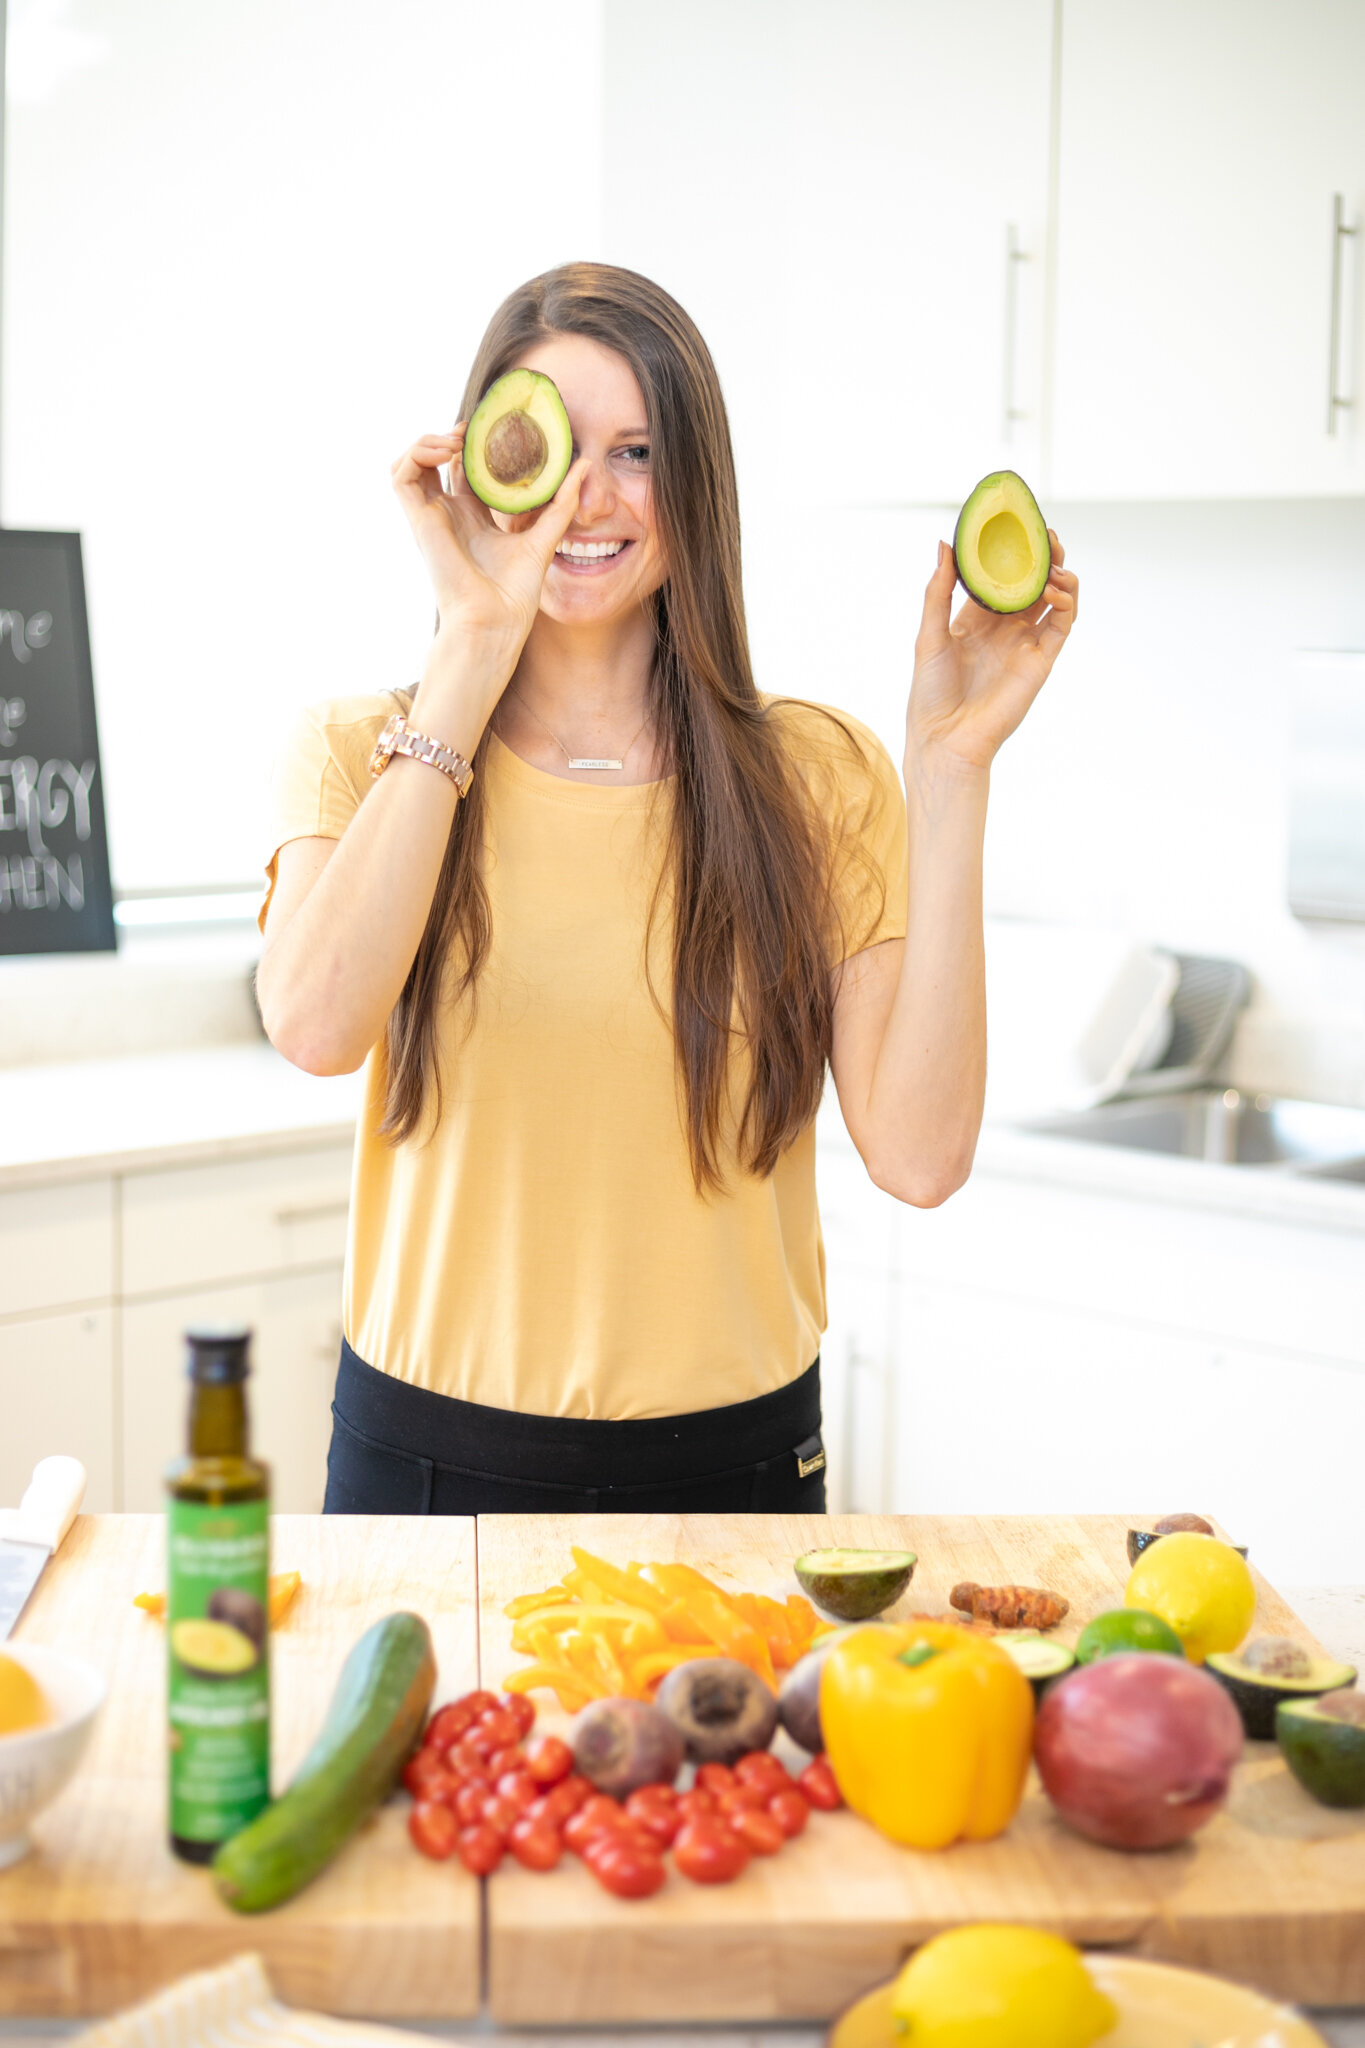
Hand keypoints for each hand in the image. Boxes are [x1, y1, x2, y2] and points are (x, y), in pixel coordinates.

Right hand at [391, 425, 588, 648]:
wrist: (494, 620)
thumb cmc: (515, 592)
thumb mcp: (545, 535)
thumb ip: (562, 501)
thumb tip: (586, 465)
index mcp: (474, 518)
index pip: (467, 469)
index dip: (475, 444)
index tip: (498, 429)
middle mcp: (449, 514)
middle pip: (439, 460)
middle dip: (453, 436)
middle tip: (475, 427)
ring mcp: (432, 515)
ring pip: (414, 462)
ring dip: (430, 440)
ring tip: (458, 438)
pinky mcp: (418, 519)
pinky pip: (401, 474)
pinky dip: (417, 453)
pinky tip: (448, 451)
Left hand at [907, 531, 1078, 776]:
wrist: (946, 738)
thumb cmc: (930, 692)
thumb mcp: (929, 634)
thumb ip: (938, 590)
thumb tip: (945, 543)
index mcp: (975, 619)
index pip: (1000, 576)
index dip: (1010, 552)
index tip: (1015, 526)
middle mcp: (1003, 628)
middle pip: (1032, 583)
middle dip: (1042, 557)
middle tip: (1046, 534)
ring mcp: (1025, 643)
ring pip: (1054, 599)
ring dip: (1060, 575)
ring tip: (1055, 559)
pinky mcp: (1041, 660)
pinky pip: (1062, 625)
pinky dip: (1066, 602)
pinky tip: (1057, 588)